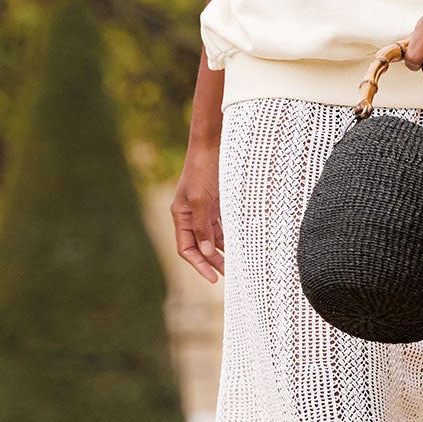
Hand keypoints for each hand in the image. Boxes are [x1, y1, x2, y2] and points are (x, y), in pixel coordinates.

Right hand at [171, 138, 224, 283]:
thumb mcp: (201, 199)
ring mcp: (205, 208)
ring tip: (238, 262)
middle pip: (200, 246)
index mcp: (181, 215)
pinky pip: (222, 225)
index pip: (186, 248)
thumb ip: (203, 226)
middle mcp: (191, 214)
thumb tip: (206, 251)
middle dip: (213, 261)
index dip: (198, 265)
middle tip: (230, 274)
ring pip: (212, 237)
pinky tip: (241, 243)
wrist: (214, 143)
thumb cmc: (203, 169)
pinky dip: (229, 235)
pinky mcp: (218, 202)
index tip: (213, 278)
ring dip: (223, 250)